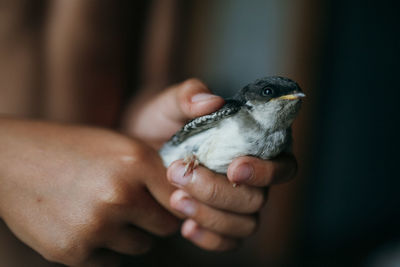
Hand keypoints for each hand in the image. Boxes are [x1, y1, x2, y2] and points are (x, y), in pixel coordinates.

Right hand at [0, 118, 179, 265]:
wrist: (13, 161)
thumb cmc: (72, 149)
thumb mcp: (119, 145)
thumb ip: (154, 169)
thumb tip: (189, 195)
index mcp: (136, 161)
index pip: (182, 198)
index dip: (177, 202)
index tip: (172, 203)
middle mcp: (120, 195)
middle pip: (166, 227)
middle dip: (154, 220)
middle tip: (134, 207)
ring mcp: (96, 225)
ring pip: (140, 246)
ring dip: (129, 235)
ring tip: (104, 212)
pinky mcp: (73, 251)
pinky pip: (112, 262)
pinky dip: (104, 249)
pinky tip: (86, 225)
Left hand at [123, 78, 297, 250]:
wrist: (137, 150)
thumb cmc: (161, 124)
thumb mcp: (169, 105)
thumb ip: (189, 96)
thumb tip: (211, 101)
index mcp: (253, 147)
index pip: (283, 165)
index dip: (266, 172)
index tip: (234, 168)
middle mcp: (252, 179)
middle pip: (258, 198)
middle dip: (218, 192)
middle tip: (179, 175)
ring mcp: (236, 204)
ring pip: (245, 224)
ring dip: (211, 216)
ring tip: (175, 200)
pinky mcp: (218, 223)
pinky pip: (228, 242)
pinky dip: (209, 238)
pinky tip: (185, 227)